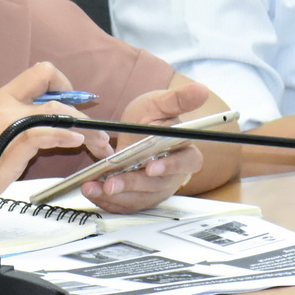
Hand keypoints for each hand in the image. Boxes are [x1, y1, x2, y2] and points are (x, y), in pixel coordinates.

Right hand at [0, 62, 113, 222]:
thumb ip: (14, 124)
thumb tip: (44, 128)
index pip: (39, 73)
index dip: (63, 83)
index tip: (74, 104)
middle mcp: (3, 105)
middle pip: (53, 89)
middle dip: (81, 109)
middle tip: (97, 132)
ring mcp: (7, 123)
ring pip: (57, 112)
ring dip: (84, 127)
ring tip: (98, 144)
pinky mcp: (10, 144)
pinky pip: (47, 132)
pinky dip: (67, 135)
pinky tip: (77, 142)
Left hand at [80, 82, 209, 213]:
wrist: (131, 133)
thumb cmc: (150, 118)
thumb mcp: (159, 104)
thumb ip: (178, 99)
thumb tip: (202, 90)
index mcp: (184, 151)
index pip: (186, 162)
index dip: (170, 166)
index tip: (151, 167)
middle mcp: (172, 174)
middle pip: (157, 185)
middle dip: (133, 185)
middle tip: (112, 183)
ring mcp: (155, 189)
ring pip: (139, 199)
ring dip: (116, 196)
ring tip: (94, 187)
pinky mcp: (139, 198)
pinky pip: (125, 205)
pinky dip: (107, 201)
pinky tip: (92, 190)